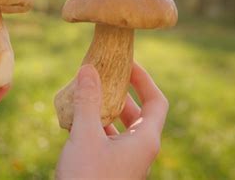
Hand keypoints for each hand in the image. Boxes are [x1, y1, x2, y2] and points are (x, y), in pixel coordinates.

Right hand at [56, 62, 168, 178]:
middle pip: (139, 113)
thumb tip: (88, 69)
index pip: (157, 101)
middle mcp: (141, 150)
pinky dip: (97, 127)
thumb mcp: (86, 135)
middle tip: (104, 77)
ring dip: (106, 110)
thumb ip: (88, 101)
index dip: (145, 80)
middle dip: (121, 93)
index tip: (127, 64)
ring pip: (122, 128)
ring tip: (87, 97)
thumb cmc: (87, 178)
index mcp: (145, 140)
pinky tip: (77, 121)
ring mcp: (127, 162)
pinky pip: (109, 141)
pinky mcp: (112, 169)